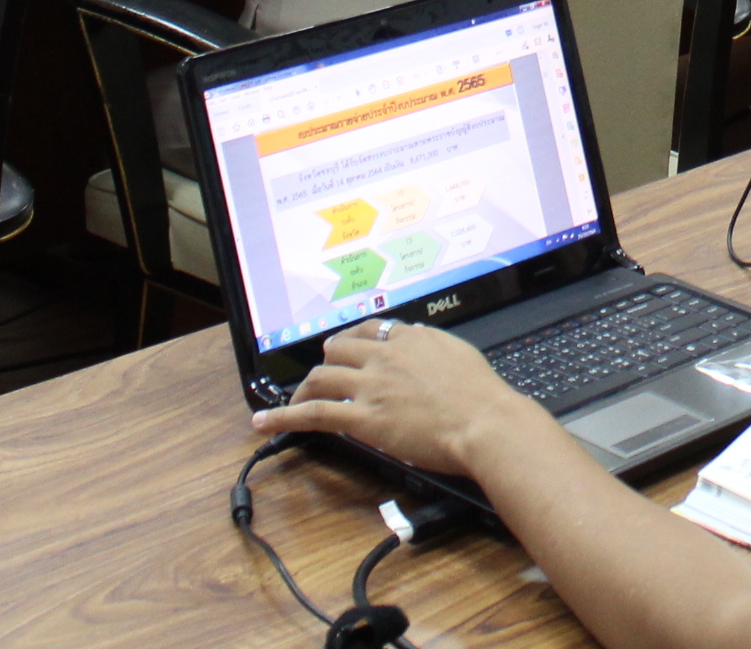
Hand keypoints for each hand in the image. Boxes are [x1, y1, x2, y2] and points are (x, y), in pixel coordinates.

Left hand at [254, 319, 528, 475]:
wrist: (485, 421)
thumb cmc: (482, 396)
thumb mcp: (459, 354)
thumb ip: (433, 346)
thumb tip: (420, 342)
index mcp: (411, 338)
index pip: (369, 329)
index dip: (352, 341)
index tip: (346, 350)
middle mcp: (385, 355)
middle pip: (338, 348)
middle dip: (327, 362)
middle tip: (323, 378)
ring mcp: (370, 385)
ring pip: (321, 376)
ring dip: (305, 389)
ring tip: (297, 400)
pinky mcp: (362, 417)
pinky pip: (313, 413)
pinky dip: (284, 416)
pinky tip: (265, 421)